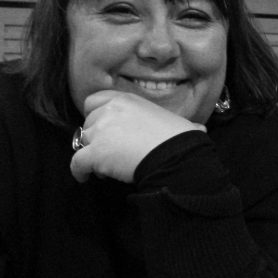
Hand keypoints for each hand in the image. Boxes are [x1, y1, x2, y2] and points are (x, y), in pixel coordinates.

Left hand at [70, 90, 204, 182]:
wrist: (175, 156)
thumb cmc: (180, 139)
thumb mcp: (178, 122)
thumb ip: (181, 124)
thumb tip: (200, 130)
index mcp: (126, 100)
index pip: (94, 100)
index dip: (95, 114)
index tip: (102, 126)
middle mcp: (109, 111)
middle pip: (88, 123)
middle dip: (96, 136)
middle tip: (109, 150)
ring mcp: (100, 131)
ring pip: (83, 142)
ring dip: (91, 152)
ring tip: (105, 166)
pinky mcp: (95, 153)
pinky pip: (77, 162)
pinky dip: (79, 171)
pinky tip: (85, 177)